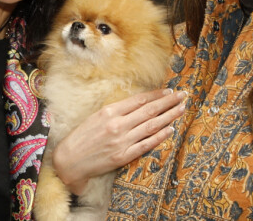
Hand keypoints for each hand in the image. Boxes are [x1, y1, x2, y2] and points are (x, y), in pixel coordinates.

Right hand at [51, 88, 185, 194]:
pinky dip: (160, 136)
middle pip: (149, 111)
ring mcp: (122, 141)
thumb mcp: (97, 115)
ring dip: (169, 116)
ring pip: (151, 126)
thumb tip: (139, 103)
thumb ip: (117, 109)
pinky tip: (170, 129)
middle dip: (168, 102)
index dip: (157, 95)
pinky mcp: (123, 156)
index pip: (140, 100)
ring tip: (181, 109)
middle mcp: (118, 124)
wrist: (69, 160)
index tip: (169, 90)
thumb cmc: (83, 136)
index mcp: (110, 111)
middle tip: (183, 95)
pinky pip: (146, 144)